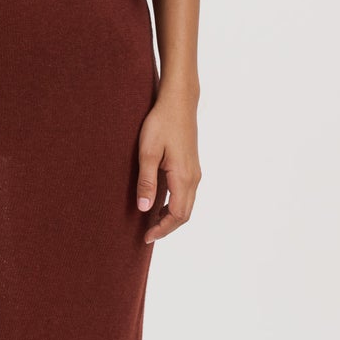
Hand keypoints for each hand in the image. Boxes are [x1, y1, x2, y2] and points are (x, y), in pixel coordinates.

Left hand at [136, 88, 200, 242]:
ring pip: (187, 204)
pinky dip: (174, 205)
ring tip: (151, 222)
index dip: (162, 229)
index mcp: (183, 177)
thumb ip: (146, 181)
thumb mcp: (147, 152)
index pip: (177, 215)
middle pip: (184, 214)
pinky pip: (186, 194)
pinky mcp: (192, 166)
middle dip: (167, 227)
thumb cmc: (161, 123)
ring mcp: (195, 172)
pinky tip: (159, 203)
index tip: (146, 237)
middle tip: (148, 234)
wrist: (179, 102)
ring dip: (171, 217)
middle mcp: (193, 177)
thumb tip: (144, 208)